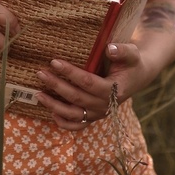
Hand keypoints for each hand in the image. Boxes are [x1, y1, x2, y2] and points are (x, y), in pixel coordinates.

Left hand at [35, 43, 151, 130]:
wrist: (136, 77)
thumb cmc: (131, 62)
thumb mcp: (133, 53)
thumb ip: (123, 50)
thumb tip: (109, 48)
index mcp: (115, 89)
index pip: (88, 82)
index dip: (70, 73)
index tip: (54, 62)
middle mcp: (105, 105)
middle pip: (76, 98)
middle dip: (56, 86)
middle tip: (40, 74)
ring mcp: (98, 114)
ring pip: (73, 114)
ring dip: (54, 105)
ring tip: (38, 94)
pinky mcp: (93, 117)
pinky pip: (76, 126)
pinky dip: (63, 123)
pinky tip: (50, 112)